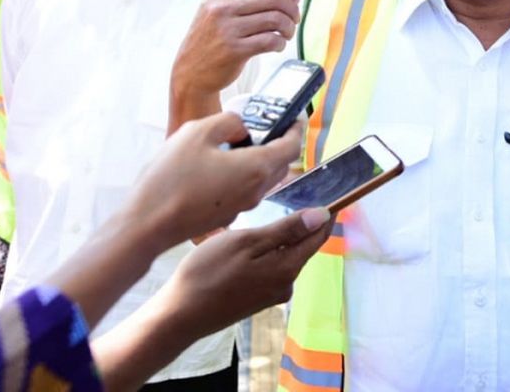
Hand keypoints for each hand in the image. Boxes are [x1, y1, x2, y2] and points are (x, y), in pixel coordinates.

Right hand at [124, 110, 301, 250]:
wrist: (148, 224)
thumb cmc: (171, 179)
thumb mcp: (197, 133)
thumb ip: (228, 122)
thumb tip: (241, 127)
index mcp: (256, 168)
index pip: (291, 147)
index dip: (296, 129)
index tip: (296, 118)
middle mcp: (256, 190)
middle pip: (280, 164)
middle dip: (279, 144)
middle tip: (267, 127)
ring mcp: (243, 206)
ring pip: (263, 178)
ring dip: (261, 160)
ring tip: (240, 143)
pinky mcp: (227, 215)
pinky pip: (246, 190)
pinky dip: (244, 175)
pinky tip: (222, 166)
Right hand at [161, 207, 333, 341]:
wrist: (180, 315)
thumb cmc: (208, 272)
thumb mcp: (247, 242)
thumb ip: (286, 230)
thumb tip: (322, 216)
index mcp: (287, 268)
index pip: (318, 236)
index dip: (326, 214)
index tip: (329, 194)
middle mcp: (286, 284)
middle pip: (303, 247)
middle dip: (303, 224)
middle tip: (298, 197)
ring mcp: (271, 294)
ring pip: (285, 257)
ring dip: (282, 238)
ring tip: (271, 215)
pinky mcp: (257, 299)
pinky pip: (270, 268)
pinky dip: (267, 252)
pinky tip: (251, 243)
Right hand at [171, 0, 300, 100]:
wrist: (190, 70)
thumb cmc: (213, 37)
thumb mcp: (218, 8)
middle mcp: (221, 7)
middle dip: (292, 8)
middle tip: (295, 19)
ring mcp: (227, 28)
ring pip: (275, 19)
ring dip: (289, 27)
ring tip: (287, 33)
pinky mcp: (234, 50)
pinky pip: (270, 40)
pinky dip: (281, 43)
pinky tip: (278, 45)